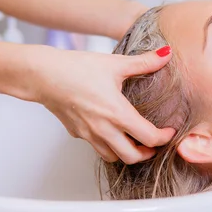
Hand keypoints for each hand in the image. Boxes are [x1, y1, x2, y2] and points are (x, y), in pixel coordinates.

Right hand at [32, 45, 174, 162]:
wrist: (42, 75)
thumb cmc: (76, 68)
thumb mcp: (115, 63)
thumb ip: (144, 62)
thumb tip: (167, 53)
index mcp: (117, 113)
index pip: (148, 138)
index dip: (164, 138)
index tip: (169, 131)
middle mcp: (103, 129)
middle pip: (131, 157)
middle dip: (147, 153)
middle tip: (154, 143)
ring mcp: (88, 134)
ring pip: (113, 157)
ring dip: (127, 153)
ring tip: (135, 141)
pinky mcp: (77, 133)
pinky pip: (97, 147)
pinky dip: (109, 146)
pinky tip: (112, 132)